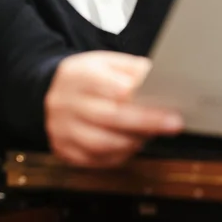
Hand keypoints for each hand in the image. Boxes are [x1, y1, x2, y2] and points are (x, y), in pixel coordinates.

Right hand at [45, 51, 182, 166]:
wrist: (48, 90)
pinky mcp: (62, 149)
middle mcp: (66, 103)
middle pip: (110, 117)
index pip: (115, 89)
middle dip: (146, 122)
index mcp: (79, 75)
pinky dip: (117, 155)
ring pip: (101, 143)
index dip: (142, 99)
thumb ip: (132, 70)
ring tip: (151, 134)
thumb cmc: (86, 76)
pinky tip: (131, 145)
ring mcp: (61, 129)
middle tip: (173, 124)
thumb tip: (161, 80)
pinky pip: (94, 160)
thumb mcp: (106, 61)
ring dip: (132, 142)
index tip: (167, 104)